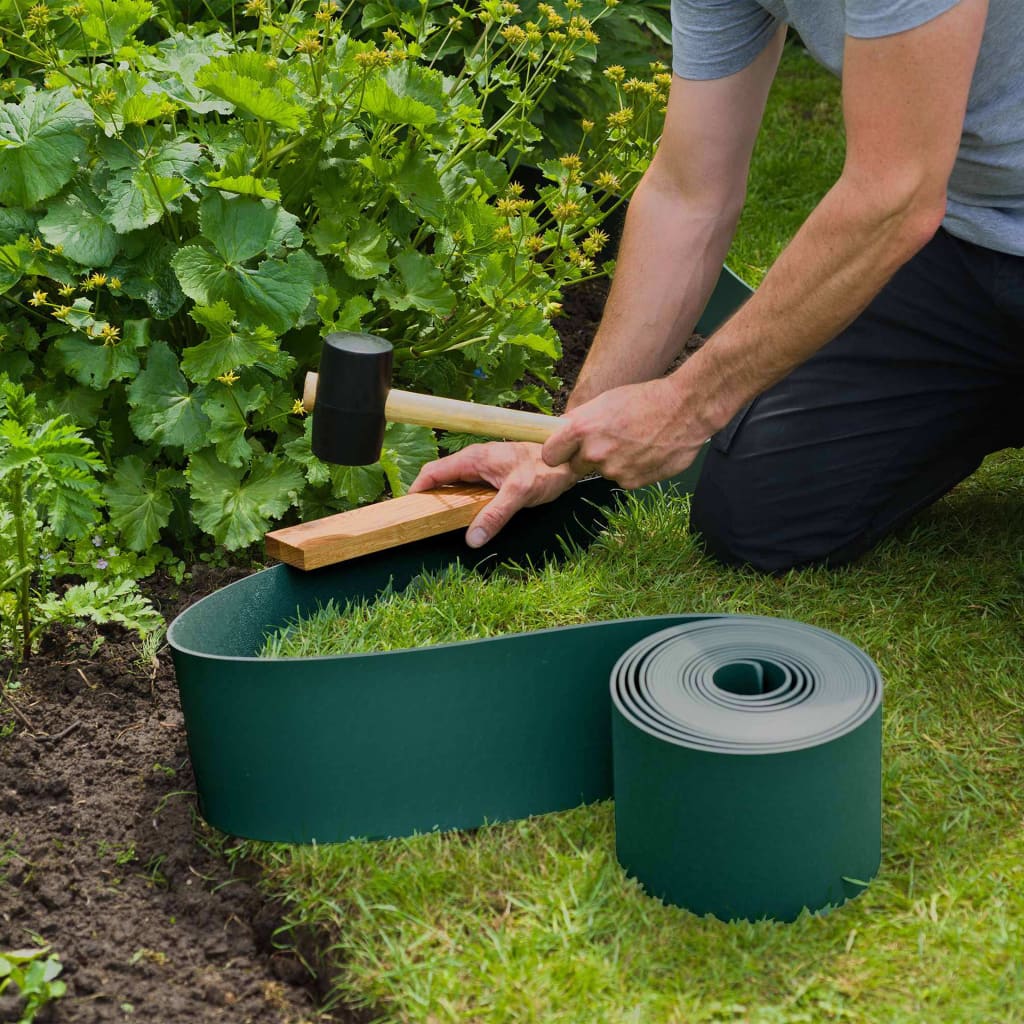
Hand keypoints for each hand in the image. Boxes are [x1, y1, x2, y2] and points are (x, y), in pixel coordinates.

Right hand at [408, 442, 580, 547]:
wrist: (570, 458)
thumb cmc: (546, 469)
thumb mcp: (520, 494)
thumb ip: (496, 515)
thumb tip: (473, 539)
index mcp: (474, 458)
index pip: (433, 472)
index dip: (417, 490)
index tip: (408, 509)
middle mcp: (475, 461)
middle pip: (441, 479)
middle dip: (429, 498)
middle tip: (421, 521)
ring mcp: (484, 467)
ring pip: (456, 484)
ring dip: (446, 501)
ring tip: (439, 522)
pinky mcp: (494, 475)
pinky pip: (470, 488)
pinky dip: (462, 501)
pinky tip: (466, 516)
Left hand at [542, 377, 706, 487]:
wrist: (685, 410)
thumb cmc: (645, 399)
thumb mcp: (605, 401)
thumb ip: (580, 421)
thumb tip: (561, 433)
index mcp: (582, 429)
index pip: (550, 454)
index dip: (557, 452)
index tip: (563, 450)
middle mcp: (594, 453)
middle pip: (576, 465)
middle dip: (586, 456)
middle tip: (608, 440)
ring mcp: (612, 471)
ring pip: (602, 471)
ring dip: (613, 461)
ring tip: (634, 441)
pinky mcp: (631, 483)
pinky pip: (622, 478)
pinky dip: (631, 469)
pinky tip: (645, 452)